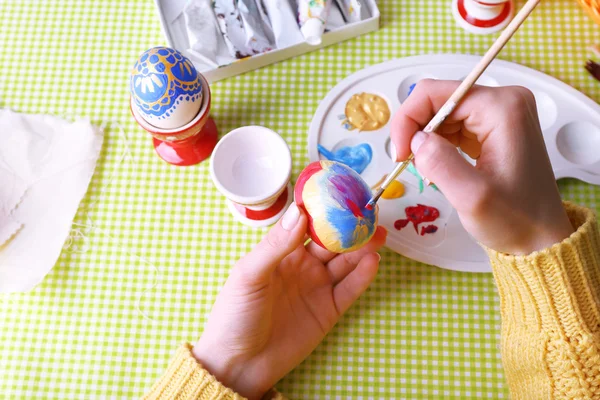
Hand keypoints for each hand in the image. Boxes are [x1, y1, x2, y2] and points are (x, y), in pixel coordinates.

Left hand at [192, 203, 386, 398]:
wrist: (239, 364)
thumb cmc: (234, 315)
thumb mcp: (249, 274)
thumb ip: (275, 245)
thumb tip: (299, 212)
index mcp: (280, 252)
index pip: (306, 224)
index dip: (323, 210)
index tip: (341, 194)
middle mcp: (301, 266)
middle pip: (331, 241)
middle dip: (350, 227)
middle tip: (370, 213)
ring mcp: (316, 288)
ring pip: (344, 263)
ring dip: (362, 249)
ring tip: (379, 235)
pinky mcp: (328, 311)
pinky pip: (349, 290)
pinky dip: (362, 276)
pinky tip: (372, 261)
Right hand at [390, 80, 572, 254]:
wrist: (539, 237)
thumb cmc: (515, 219)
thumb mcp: (472, 196)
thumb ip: (439, 163)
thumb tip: (415, 139)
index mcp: (502, 108)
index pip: (436, 93)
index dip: (408, 118)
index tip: (399, 153)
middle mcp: (503, 101)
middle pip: (438, 99)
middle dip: (415, 129)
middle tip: (406, 161)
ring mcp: (499, 113)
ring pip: (442, 112)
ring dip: (425, 137)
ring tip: (425, 167)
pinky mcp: (493, 127)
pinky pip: (453, 124)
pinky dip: (437, 142)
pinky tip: (436, 164)